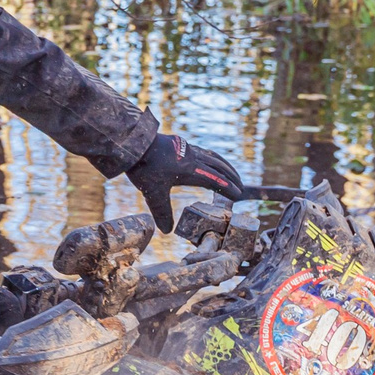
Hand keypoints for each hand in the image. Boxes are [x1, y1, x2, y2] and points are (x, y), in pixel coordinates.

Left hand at [125, 131, 246, 229]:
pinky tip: (206, 161)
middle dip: (231, 176)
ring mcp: (187, 148)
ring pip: (212, 156)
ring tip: (229, 172)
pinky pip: (202, 151)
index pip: (215, 180)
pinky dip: (211, 158)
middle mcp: (193, 157)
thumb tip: (167, 231)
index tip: (239, 194)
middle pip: (218, 166)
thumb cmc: (144, 168)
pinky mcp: (180, 143)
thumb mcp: (153, 194)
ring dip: (223, 165)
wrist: (133, 144)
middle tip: (241, 184)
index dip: (228, 188)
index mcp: (191, 170)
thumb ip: (162, 212)